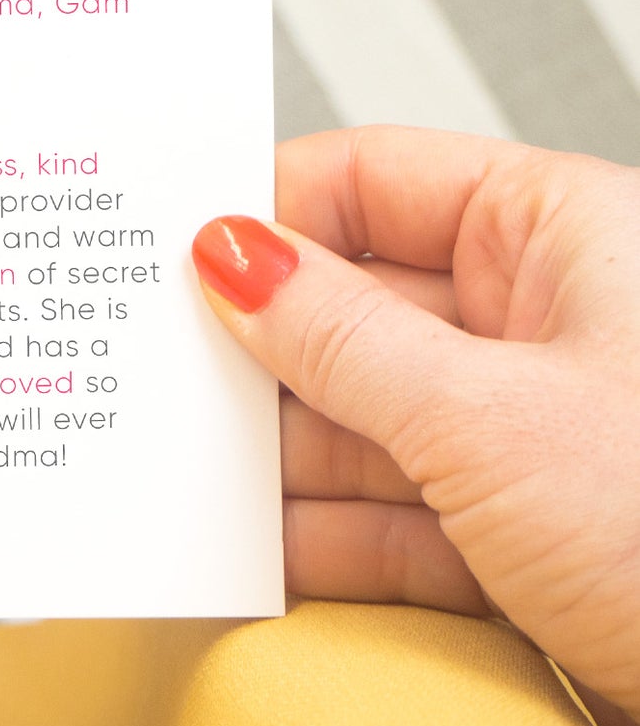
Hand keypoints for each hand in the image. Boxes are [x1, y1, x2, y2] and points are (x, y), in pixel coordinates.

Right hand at [191, 127, 639, 725]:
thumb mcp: (490, 421)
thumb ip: (339, 337)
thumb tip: (231, 260)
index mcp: (560, 235)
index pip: (372, 179)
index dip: (266, 212)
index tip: (175, 254)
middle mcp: (541, 322)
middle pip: (350, 305)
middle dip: (260, 350)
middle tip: (164, 373)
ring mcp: (525, 432)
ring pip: (360, 416)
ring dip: (278, 455)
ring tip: (190, 469)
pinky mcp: (518, 533)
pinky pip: (389, 512)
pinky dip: (321, 534)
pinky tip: (257, 545)